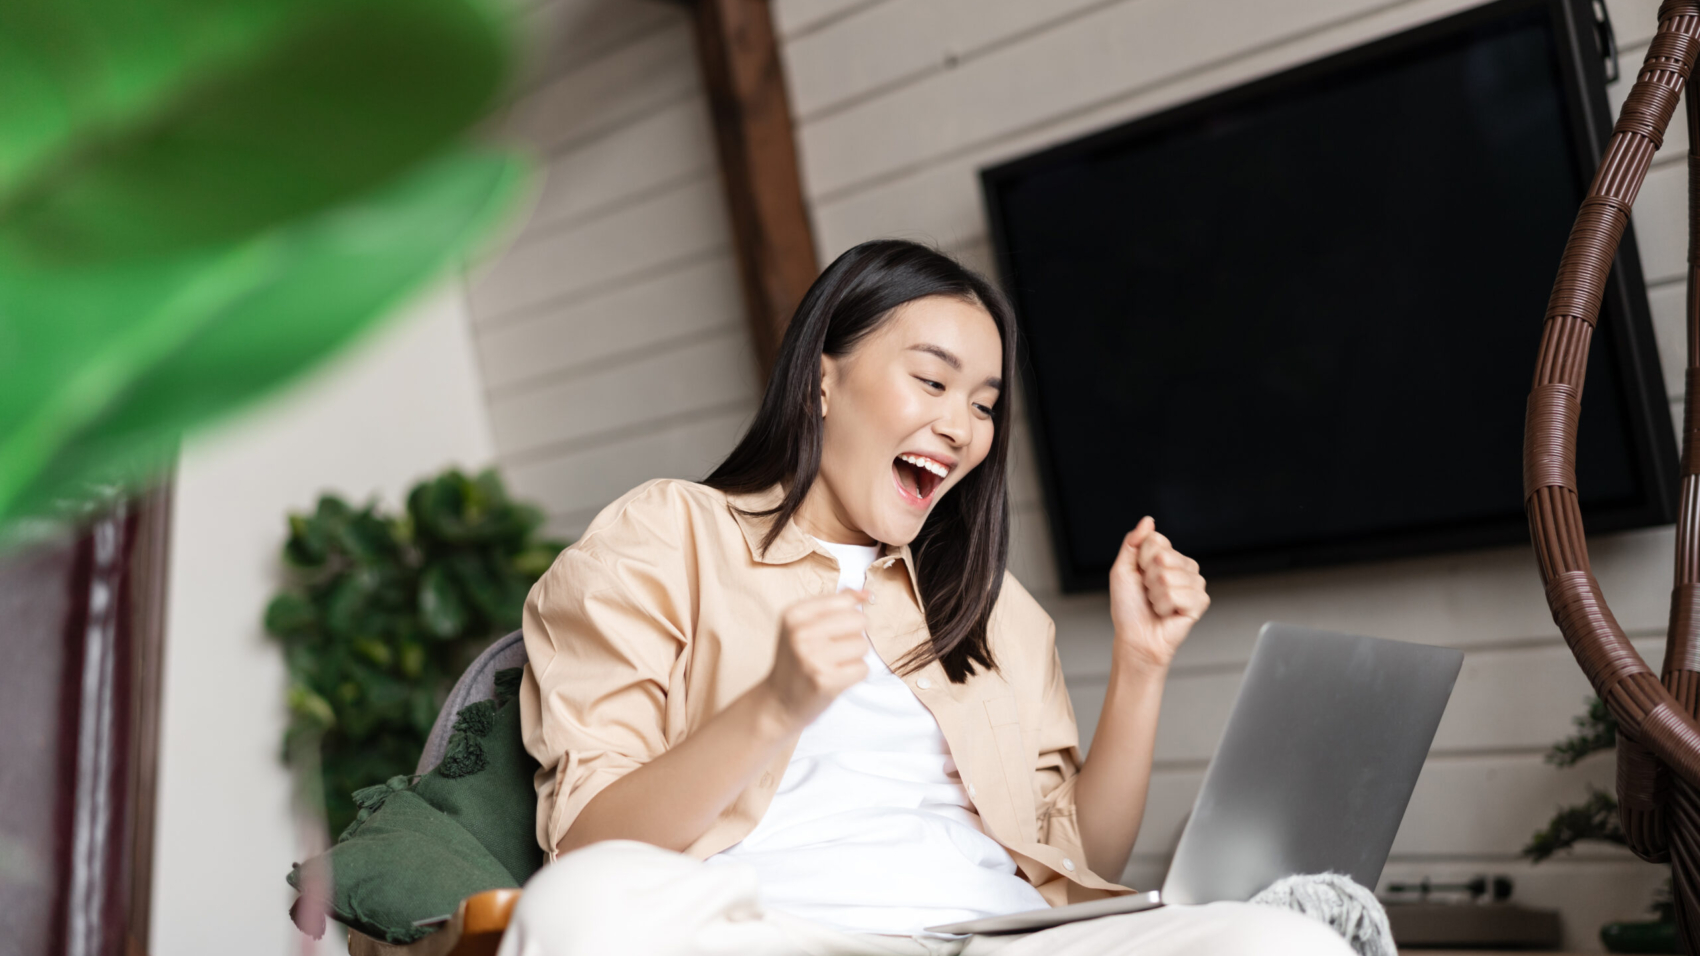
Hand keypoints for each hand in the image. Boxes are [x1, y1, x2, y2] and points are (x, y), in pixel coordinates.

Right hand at [761, 590, 870, 728]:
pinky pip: (863, 669)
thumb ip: (834, 605)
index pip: (844, 601)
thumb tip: (866, 593)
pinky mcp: (826, 681)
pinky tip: (836, 678)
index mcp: (794, 614)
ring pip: (863, 645)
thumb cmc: (797, 660)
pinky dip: (855, 675)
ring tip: (834, 664)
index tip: (838, 629)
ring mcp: (812, 658)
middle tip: (836, 649)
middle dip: (855, 635)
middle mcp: (801, 633)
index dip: (850, 615)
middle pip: (859, 621)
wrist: (779, 702)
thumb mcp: (804, 625)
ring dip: (855, 657)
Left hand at [1109, 517, 1208, 670]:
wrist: (1136, 637)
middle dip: (1148, 578)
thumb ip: (1132, 543)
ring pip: (1168, 576)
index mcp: (1167, 556)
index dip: (1140, 559)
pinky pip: (1178, 594)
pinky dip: (1165, 606)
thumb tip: (1148, 521)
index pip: (1156, 540)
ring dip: (1155, 595)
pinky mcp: (1200, 601)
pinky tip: (1167, 612)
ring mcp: (1195, 583)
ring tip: (1157, 604)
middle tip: (1148, 592)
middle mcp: (1183, 566)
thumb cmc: (1129, 608)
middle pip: (1162, 556)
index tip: (1139, 576)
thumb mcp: (1122, 570)